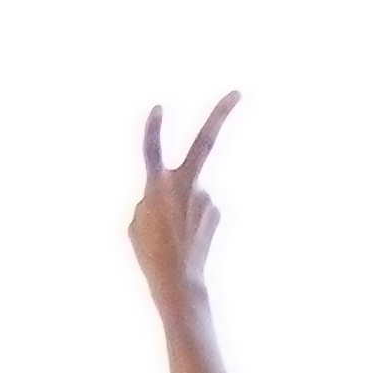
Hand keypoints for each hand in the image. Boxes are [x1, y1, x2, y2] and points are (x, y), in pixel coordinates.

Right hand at [129, 93, 237, 301]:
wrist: (180, 282)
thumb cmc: (150, 254)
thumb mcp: (135, 223)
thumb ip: (149, 197)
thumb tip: (173, 188)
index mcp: (158, 188)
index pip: (151, 151)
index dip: (153, 129)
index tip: (159, 106)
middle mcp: (187, 186)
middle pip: (204, 142)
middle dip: (221, 114)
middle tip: (238, 91)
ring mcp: (206, 197)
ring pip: (188, 191)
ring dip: (178, 211)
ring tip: (171, 238)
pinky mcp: (216, 210)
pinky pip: (196, 208)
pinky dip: (188, 221)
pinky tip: (185, 240)